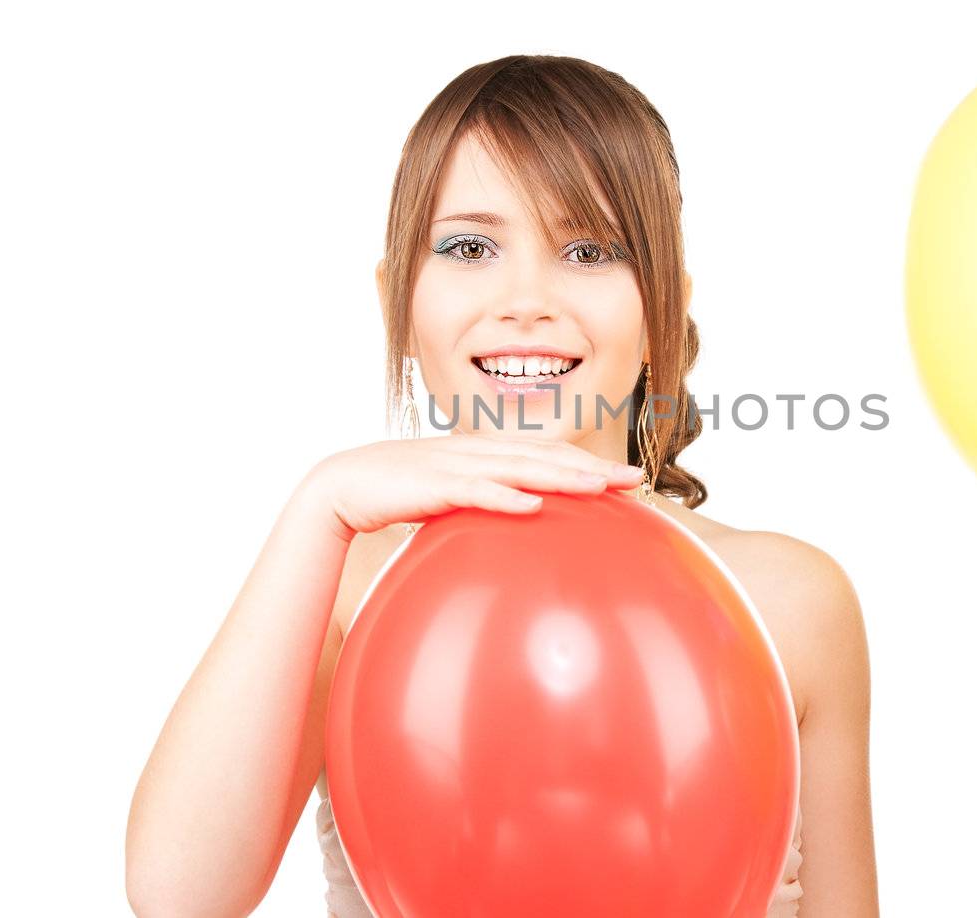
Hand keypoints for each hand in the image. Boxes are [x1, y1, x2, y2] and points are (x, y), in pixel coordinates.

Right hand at [299, 434, 645, 538]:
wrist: (342, 486)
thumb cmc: (399, 494)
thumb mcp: (451, 498)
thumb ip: (485, 505)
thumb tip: (522, 524)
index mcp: (485, 454)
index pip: (546, 455)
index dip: (587, 462)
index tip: (627, 478)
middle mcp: (478, 451)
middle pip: (545, 456)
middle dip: (591, 466)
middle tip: (634, 480)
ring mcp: (456, 463)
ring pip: (518, 467)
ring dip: (561, 476)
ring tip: (599, 486)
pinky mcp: (432, 484)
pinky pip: (474, 489)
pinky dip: (503, 495)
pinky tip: (532, 504)